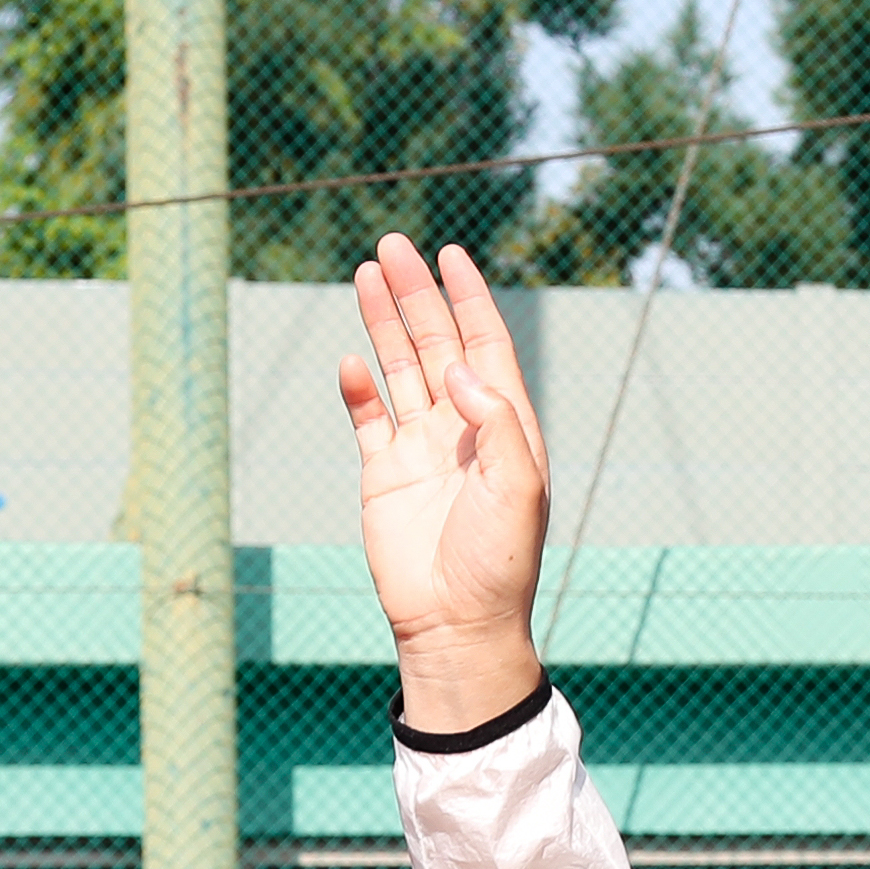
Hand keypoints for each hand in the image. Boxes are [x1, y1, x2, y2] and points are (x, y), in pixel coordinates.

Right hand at [340, 236, 550, 732]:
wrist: (456, 624)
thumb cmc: (499, 564)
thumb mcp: (518, 489)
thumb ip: (495, 422)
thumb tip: (457, 367)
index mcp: (503, 426)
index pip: (484, 344)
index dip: (468, 297)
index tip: (449, 253)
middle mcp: (461, 429)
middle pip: (436, 343)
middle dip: (416, 295)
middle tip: (393, 245)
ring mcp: (420, 450)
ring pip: (400, 369)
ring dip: (384, 324)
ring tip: (367, 273)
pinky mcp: (383, 476)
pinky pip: (368, 419)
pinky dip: (358, 389)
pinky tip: (351, 362)